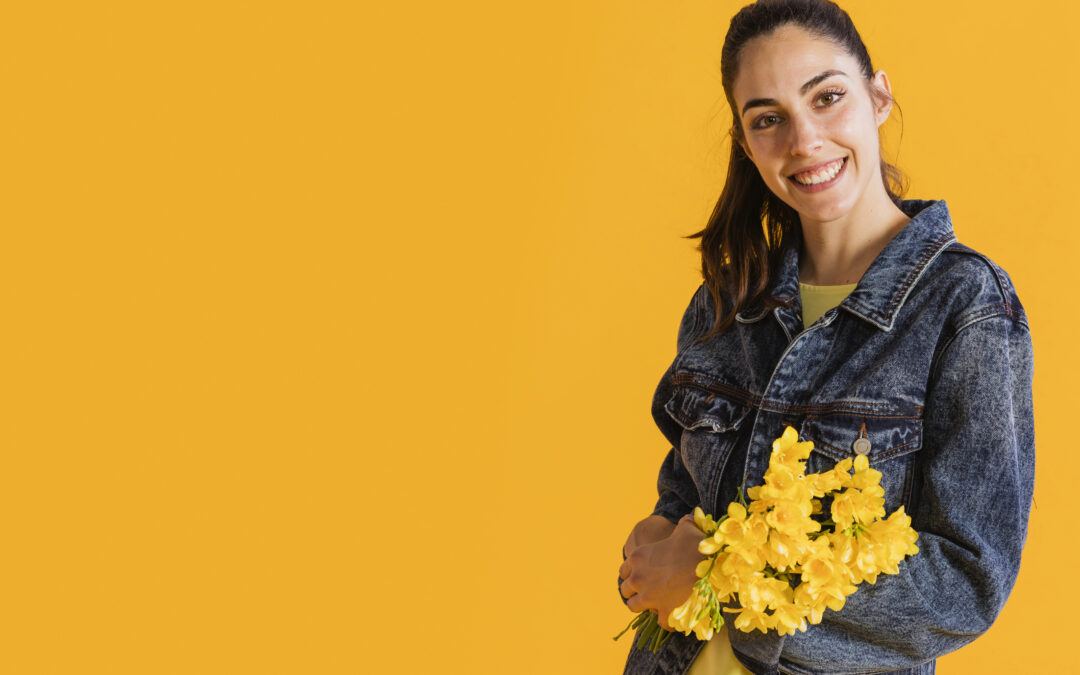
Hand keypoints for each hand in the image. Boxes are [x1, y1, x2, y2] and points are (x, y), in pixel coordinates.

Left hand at [619, 514, 703, 630]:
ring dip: (644, 605)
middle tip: (649, 590)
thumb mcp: (687, 528)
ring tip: (655, 603)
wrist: (711, 567)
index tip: (643, 574)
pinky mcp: (663, 612)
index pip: (624, 570)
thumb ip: (683, 523)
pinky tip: (674, 614)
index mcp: (638, 557)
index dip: (633, 573)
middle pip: (625, 589)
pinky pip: (659, 621)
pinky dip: (666, 619)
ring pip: (633, 606)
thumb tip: (689, 517)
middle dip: (635, 590)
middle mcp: (638, 578)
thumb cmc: (697, 544)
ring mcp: (648, 597)